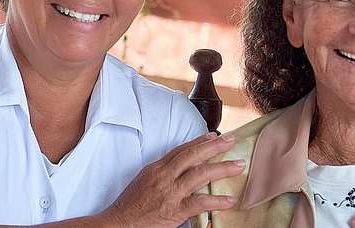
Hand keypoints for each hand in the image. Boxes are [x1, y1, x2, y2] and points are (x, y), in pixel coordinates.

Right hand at [100, 132, 243, 227]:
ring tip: (238, 165)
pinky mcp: (173, 210)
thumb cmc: (128, 207)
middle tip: (232, 139)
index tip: (213, 135)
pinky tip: (229, 200)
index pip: (181, 150)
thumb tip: (178, 170)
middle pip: (193, 155)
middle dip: (215, 146)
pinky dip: (216, 200)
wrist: (116, 226)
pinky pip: (199, 203)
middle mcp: (164, 175)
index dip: (199, 141)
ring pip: (200, 174)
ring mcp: (170, 192)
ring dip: (222, 168)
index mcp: (157, 168)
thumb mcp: (144, 181)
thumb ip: (162, 174)